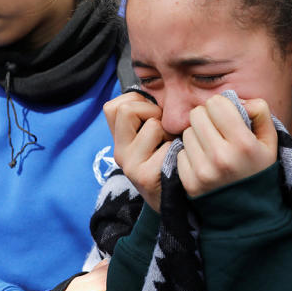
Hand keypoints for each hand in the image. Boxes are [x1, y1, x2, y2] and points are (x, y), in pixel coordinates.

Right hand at [103, 92, 172, 211]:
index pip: (113, 106)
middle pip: (127, 109)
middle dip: (152, 113)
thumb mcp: (155, 137)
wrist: (178, 204)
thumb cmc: (172, 162)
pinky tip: (177, 162)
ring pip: (152, 124)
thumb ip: (148, 115)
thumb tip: (157, 87)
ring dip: (169, 132)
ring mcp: (129, 165)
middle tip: (164, 133)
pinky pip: (166, 144)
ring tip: (173, 147)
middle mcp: (119, 152)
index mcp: (119, 140)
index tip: (151, 118)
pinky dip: (176, 149)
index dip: (137, 103)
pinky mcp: (143, 175)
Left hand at [177, 96, 276, 197]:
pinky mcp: (189, 182)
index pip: (215, 104)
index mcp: (243, 144)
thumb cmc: (259, 169)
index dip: (221, 106)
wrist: (249, 213)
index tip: (227, 117)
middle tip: (217, 131)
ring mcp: (203, 172)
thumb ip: (259, 111)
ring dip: (198, 136)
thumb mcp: (270, 140)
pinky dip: (191, 154)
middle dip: (207, 118)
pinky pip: (180, 152)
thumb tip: (235, 98)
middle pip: (197, 115)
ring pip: (187, 132)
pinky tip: (204, 163)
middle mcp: (221, 157)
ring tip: (211, 148)